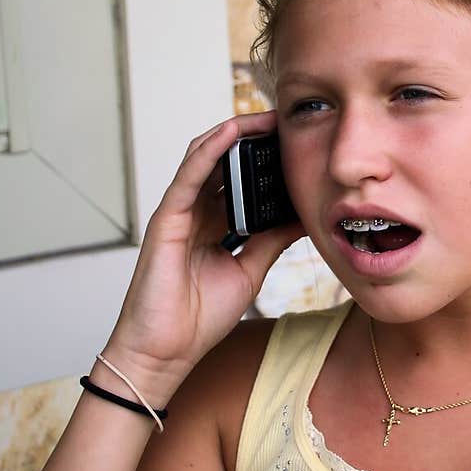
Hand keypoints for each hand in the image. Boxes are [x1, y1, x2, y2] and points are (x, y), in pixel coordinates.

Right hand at [102, 114, 304, 398]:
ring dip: (235, 133)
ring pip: (205, 157)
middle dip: (255, 137)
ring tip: (267, 118)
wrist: (167, 351)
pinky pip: (188, 177)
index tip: (297, 140)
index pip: (241, 177)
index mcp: (214, 222)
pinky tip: (231, 134)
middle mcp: (196, 211)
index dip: (266, 156)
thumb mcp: (250, 270)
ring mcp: (179, 212)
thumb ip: (272, 239)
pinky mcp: (166, 219)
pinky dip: (210, 151)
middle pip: (225, 160)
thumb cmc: (198, 316)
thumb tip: (304, 216)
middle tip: (288, 119)